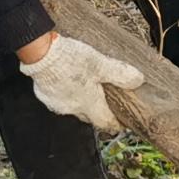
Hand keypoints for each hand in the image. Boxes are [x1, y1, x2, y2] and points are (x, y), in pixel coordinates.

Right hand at [18, 30, 147, 129]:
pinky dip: (64, 95)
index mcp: (89, 104)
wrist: (41, 54)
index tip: (120, 124)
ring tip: (85, 89)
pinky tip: (66, 82)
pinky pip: (58, 100)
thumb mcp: (101, 63)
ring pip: (73, 109)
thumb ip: (119, 73)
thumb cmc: (70, 59)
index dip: (114, 124)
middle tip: (104, 103)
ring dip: (80, 102)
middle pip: (89, 117)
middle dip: (97, 112)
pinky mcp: (45, 96)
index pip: (105, 122)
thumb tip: (137, 80)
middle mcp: (73, 108)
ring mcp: (57, 104)